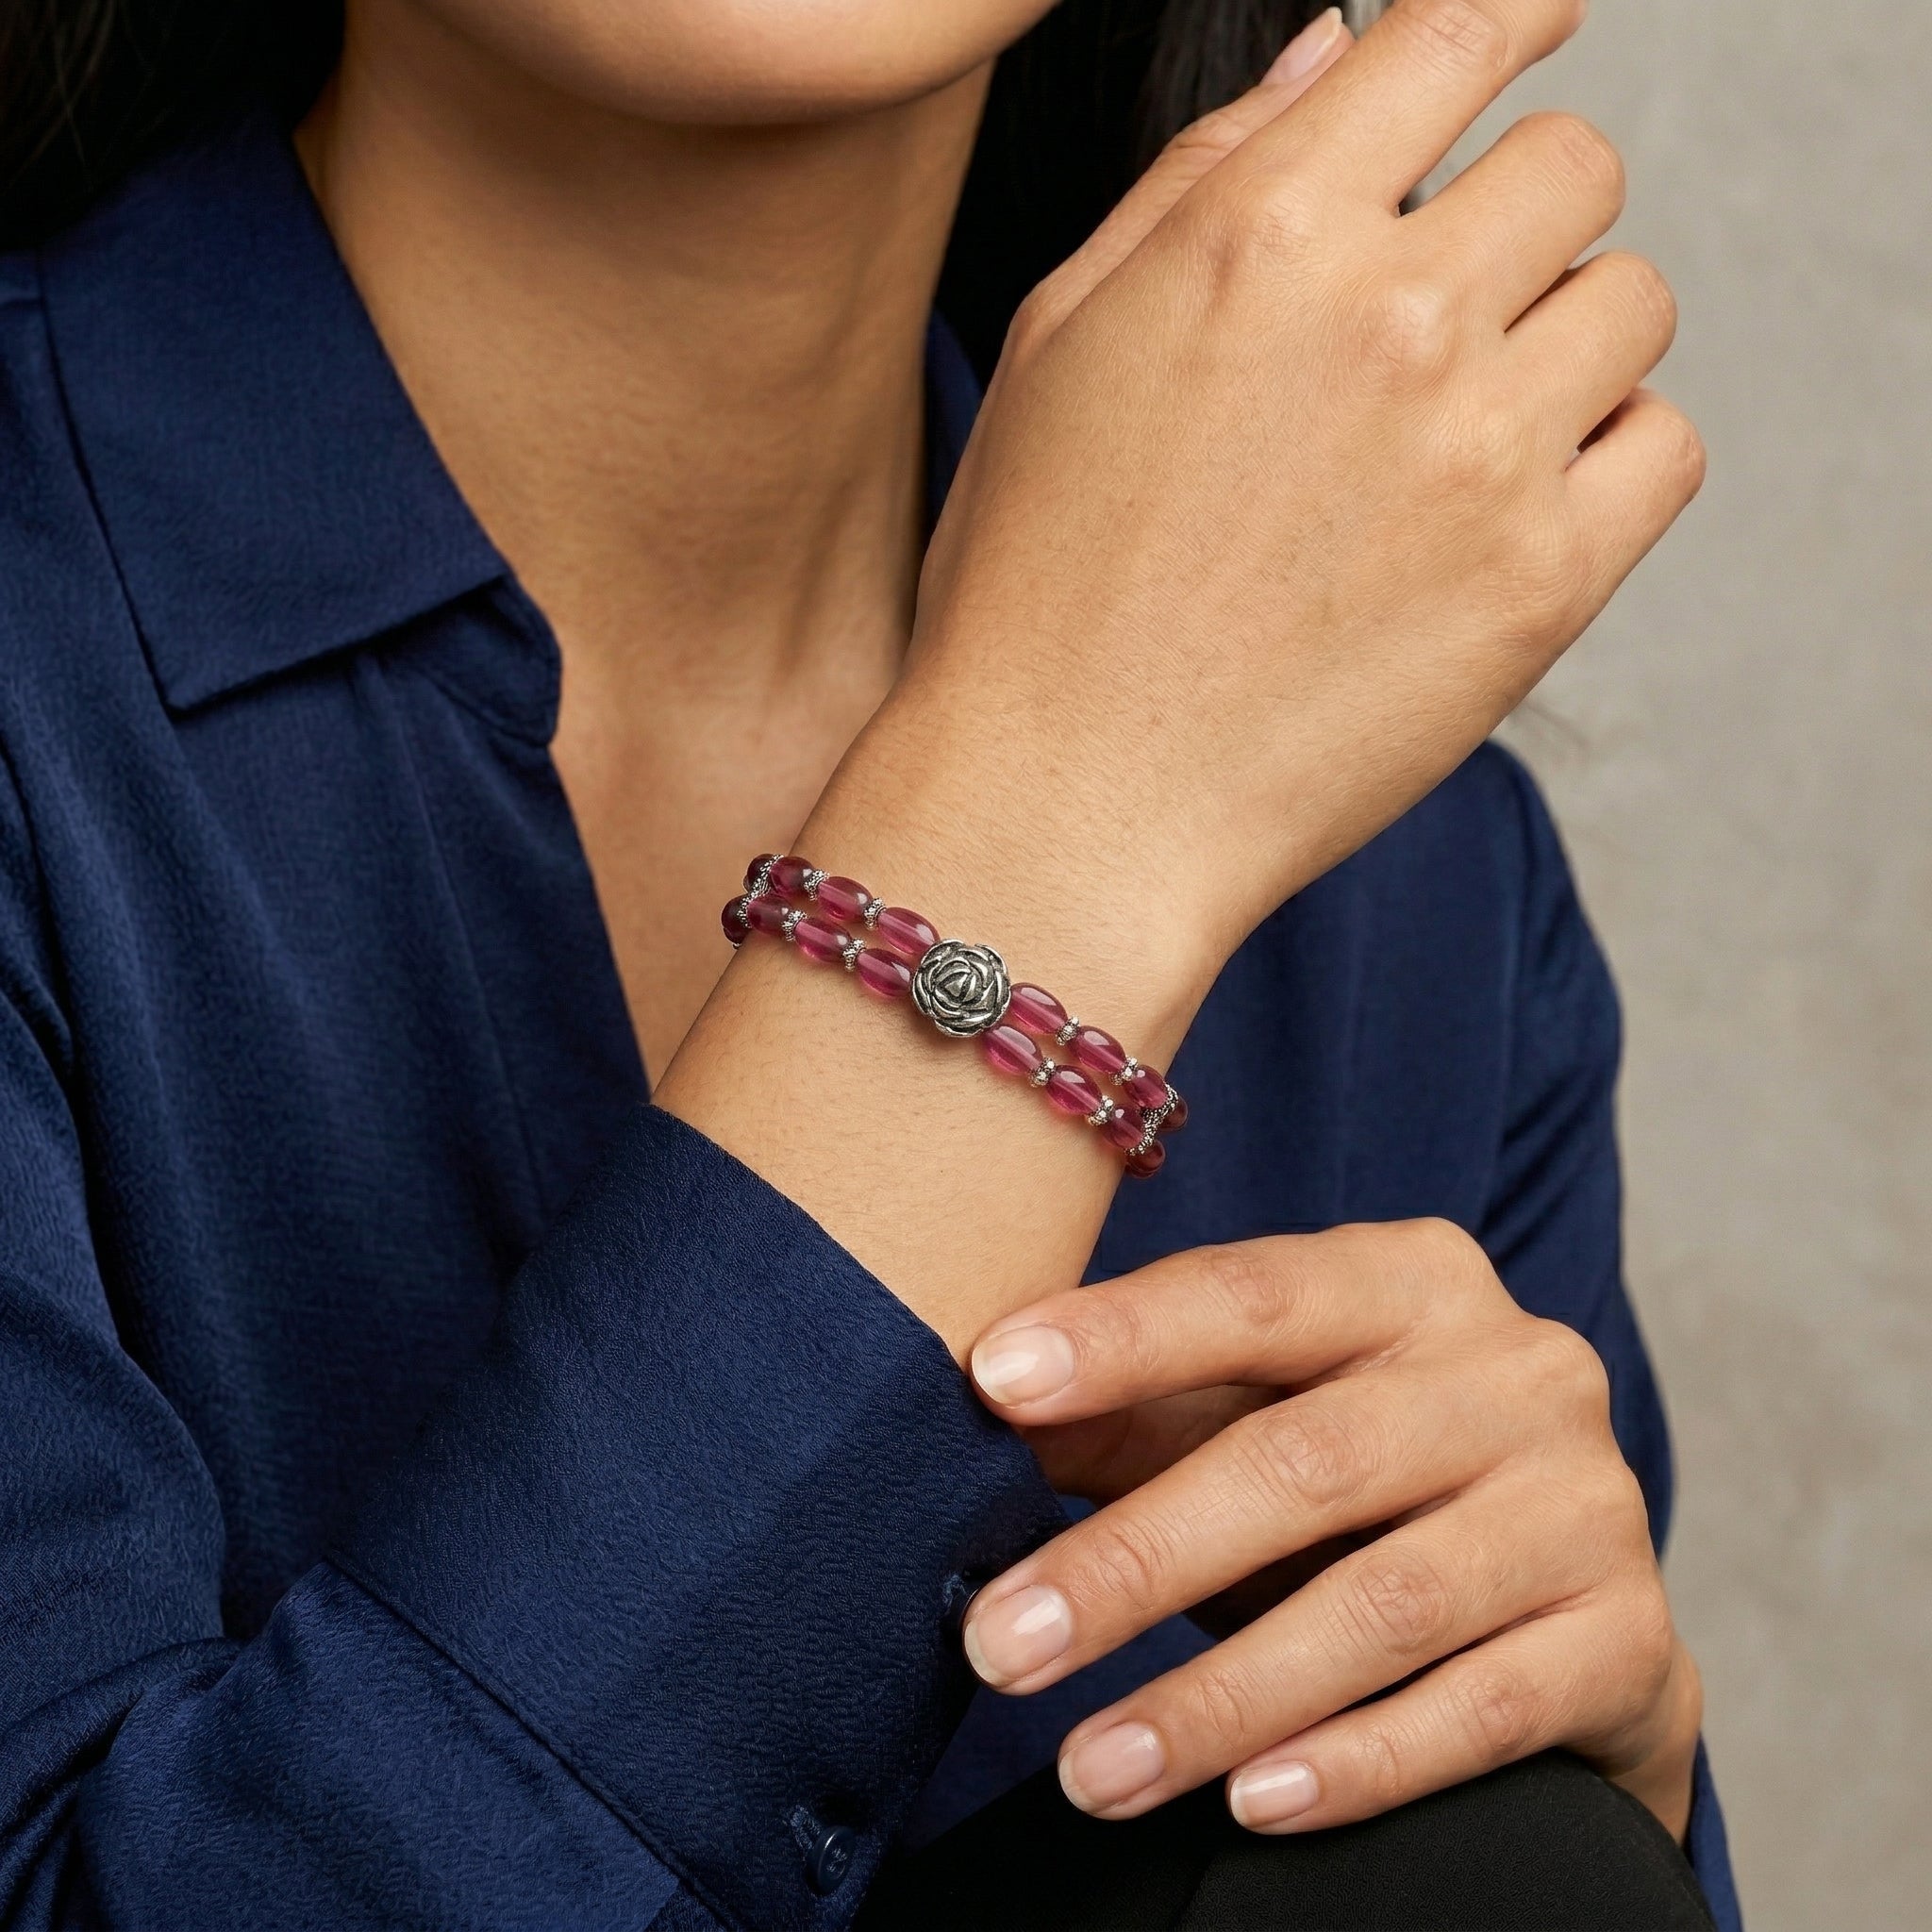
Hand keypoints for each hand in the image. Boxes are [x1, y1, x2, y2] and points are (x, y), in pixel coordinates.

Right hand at [860, 0, 1701, 994]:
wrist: (1066, 805)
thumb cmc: (1035, 587)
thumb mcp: (1065, 342)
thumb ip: (1205, 176)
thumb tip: (1334, 55)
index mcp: (1261, 234)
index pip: (1458, 33)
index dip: (1514, 20)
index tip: (1533, 32)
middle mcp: (1392, 316)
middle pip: (1575, 166)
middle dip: (1516, 222)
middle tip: (1440, 320)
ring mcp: (1481, 451)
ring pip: (1633, 300)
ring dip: (1562, 343)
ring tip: (1456, 438)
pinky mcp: (1543, 582)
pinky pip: (1662, 447)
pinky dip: (1607, 463)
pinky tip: (1505, 512)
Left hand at [960, 1222, 1703, 1837]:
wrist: (1568, 1594)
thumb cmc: (1368, 1481)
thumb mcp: (1254, 1416)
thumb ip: (1134, 1411)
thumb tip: (979, 1414)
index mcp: (1412, 1278)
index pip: (1254, 1291)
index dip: (1124, 1333)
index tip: (992, 1380)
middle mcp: (1519, 1370)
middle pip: (1307, 1462)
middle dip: (1137, 1561)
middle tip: (1002, 1643)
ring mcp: (1586, 1504)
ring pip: (1384, 1605)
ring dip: (1219, 1698)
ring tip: (1089, 1766)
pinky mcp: (1626, 1639)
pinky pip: (1478, 1710)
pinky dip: (1357, 1762)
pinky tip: (1249, 1801)